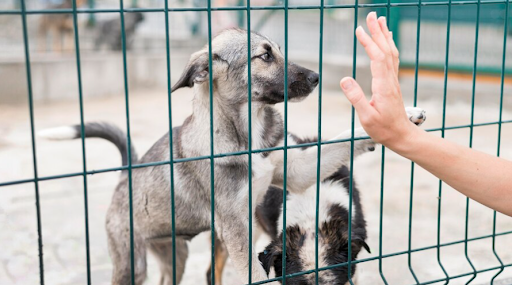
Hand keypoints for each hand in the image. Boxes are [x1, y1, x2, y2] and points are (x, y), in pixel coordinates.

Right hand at [340, 12, 417, 148]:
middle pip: (385, 50)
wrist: (401, 136)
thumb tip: (344, 79)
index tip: (360, 30)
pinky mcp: (393, 82)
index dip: (369, 43)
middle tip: (372, 15)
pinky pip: (392, 58)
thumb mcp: (366, 117)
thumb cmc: (383, 129)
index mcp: (383, 86)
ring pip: (391, 52)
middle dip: (378, 31)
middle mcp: (390, 79)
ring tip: (380, 20)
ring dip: (385, 35)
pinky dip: (388, 45)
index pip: (377, 58)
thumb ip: (356, 97)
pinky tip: (386, 40)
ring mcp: (393, 80)